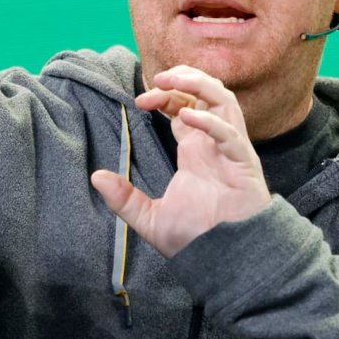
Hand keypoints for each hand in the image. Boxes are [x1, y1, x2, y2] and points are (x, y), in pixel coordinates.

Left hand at [91, 66, 271, 257]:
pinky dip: (210, 122)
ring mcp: (231, 150)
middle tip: (157, 79)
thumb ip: (124, 198)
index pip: (184, 106)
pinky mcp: (243, 164)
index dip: (164, 96)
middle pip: (207, 93)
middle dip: (183, 78)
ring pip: (224, 101)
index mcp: (196, 150)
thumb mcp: (150, 218)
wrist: (226, 260)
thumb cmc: (197, 238)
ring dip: (199, 85)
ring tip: (174, 81)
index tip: (140, 100)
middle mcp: (214, 144)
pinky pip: (230, 135)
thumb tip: (95, 177)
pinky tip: (187, 117)